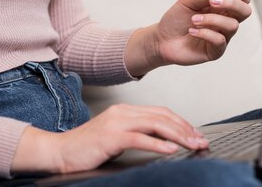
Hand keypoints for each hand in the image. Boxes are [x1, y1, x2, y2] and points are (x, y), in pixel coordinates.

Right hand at [12, 104, 208, 173]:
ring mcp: (116, 122)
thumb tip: (163, 142)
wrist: (60, 151)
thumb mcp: (115, 138)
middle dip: (185, 129)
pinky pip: (139, 138)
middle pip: (162, 116)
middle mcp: (123, 112)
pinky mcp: (111, 136)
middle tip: (201, 141)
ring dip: (178, 136)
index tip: (195, 135)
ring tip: (192, 145)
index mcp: (125, 110)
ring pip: (155, 124)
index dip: (181, 122)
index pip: (161, 112)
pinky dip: (158, 143)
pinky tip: (170, 149)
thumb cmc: (87, 149)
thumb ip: (136, 135)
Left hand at [125, 0, 251, 75]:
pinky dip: (205, 33)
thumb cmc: (176, 19)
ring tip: (194, 19)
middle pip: (245, 11)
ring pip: (232, 25)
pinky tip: (192, 31)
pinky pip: (220, 40)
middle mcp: (225, 21)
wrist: (162, 39)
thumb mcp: (187, 1)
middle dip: (232, 4)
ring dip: (212, 19)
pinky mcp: (216, 51)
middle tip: (212, 1)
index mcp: (222, 7)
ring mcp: (222, 36)